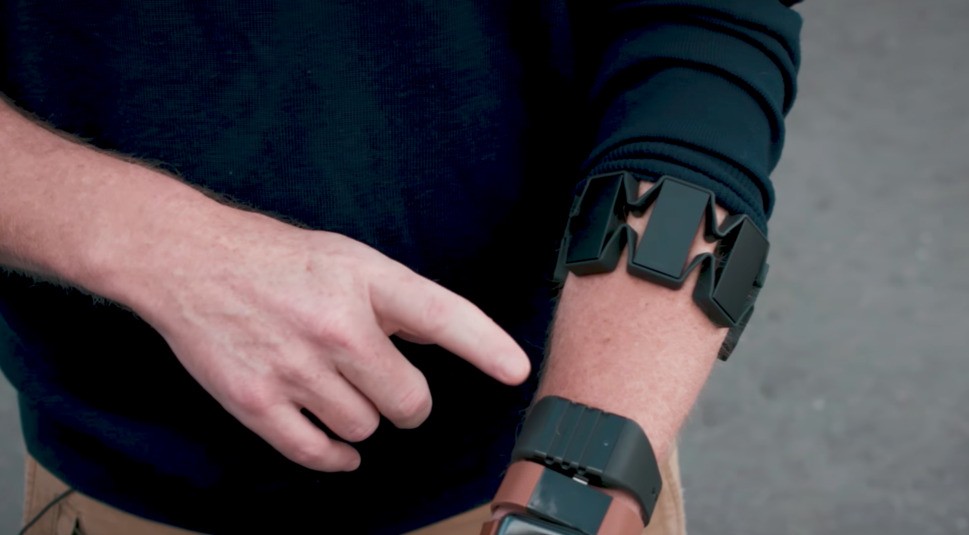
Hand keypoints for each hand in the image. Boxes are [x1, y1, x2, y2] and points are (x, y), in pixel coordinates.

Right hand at [122, 210, 530, 471]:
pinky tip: (335, 443)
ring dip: (360, 418)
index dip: (485, 345)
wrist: (188, 261)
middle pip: (408, 402)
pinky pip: (318, 454)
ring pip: (365, 430)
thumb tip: (448, 336)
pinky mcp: (255, 401)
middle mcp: (335, 325)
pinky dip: (334, 456)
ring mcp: (294, 367)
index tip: (515, 369)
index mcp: (364, 280)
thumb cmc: (276, 259)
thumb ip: (396, 300)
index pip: (441, 315)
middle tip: (385, 383)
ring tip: (334, 386)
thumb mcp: (347, 258)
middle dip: (406, 401)